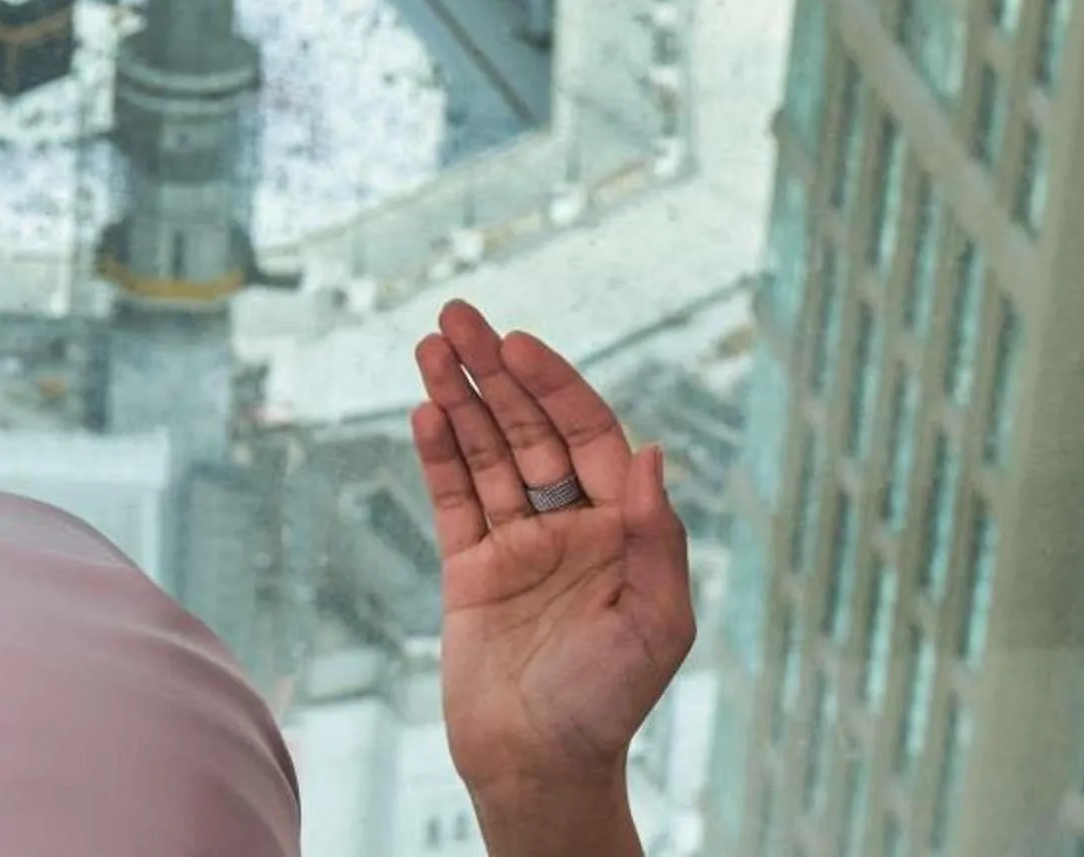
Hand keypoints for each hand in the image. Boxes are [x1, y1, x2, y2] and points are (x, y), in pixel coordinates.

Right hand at [408, 302, 691, 853]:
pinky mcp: (469, 569)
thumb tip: (654, 452)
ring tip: (429, 348)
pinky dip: (439, 454)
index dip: (555, 386)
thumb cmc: (609, 702)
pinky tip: (426, 413)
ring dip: (459, 399)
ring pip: (485, 454)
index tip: (518, 344)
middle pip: (529, 430)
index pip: (588, 435)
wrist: (539, 766)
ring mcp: (517, 544)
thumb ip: (657, 537)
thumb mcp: (654, 622)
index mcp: (621, 530)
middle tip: (457, 316)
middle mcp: (570, 525)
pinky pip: (452, 499)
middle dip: (495, 371)